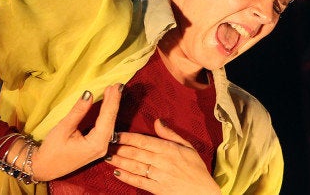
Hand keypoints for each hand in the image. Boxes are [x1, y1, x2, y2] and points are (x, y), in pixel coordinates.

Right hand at [28, 83, 122, 180]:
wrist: (45, 168)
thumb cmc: (52, 149)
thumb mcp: (64, 128)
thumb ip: (78, 111)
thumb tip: (89, 94)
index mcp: (96, 144)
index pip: (107, 118)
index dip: (112, 101)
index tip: (115, 86)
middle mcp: (102, 147)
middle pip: (111, 121)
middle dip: (114, 102)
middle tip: (117, 85)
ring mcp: (101, 149)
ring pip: (109, 125)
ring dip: (111, 108)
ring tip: (113, 92)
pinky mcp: (97, 147)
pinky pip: (105, 129)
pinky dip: (106, 115)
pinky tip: (107, 106)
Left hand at [105, 119, 220, 194]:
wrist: (204, 193)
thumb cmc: (196, 169)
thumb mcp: (188, 147)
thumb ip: (170, 134)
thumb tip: (157, 121)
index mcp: (169, 149)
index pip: (144, 141)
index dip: (128, 137)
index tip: (115, 133)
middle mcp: (162, 162)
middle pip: (136, 153)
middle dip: (119, 148)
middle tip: (105, 143)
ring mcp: (159, 176)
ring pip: (135, 166)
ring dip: (119, 161)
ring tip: (107, 156)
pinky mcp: (157, 189)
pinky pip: (139, 182)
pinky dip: (127, 177)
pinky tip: (116, 172)